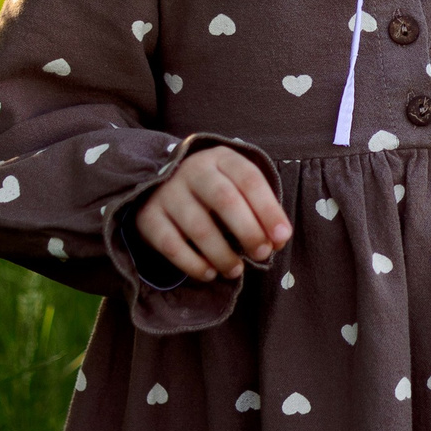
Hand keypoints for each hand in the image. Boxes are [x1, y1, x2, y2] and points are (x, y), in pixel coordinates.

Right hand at [131, 144, 291, 281]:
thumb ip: (260, 211)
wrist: (160, 185)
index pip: (249, 179)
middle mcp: (193, 170)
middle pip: (225, 200)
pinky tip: (209, 273)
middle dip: (249, 231)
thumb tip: (278, 241)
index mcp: (221, 158)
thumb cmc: (212, 191)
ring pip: (198, 227)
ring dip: (222, 254)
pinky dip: (193, 264)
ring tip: (236, 270)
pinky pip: (171, 245)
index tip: (282, 237)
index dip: (269, 210)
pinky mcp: (148, 216)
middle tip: (262, 255)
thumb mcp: (237, 188)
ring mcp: (168, 192)